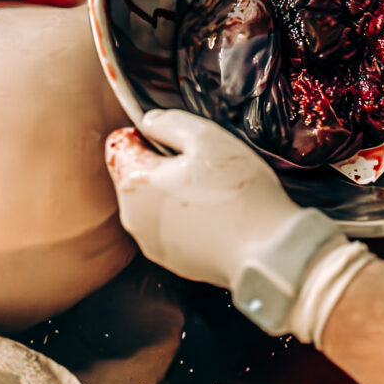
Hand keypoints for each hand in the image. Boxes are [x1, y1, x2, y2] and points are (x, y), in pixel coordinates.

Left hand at [105, 110, 374, 342]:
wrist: (266, 252)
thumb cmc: (238, 194)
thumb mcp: (208, 138)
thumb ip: (170, 122)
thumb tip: (150, 121)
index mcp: (134, 183)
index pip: (118, 144)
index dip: (145, 135)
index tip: (173, 140)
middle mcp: (132, 217)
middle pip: (135, 175)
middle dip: (160, 166)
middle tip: (200, 165)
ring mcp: (151, 243)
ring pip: (153, 204)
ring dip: (173, 194)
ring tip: (211, 192)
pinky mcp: (172, 262)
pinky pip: (170, 229)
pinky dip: (185, 220)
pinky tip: (216, 217)